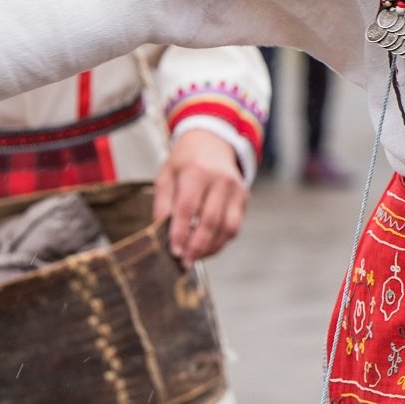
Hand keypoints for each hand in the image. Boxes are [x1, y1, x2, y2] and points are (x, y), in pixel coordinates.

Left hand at [153, 129, 248, 263]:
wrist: (212, 141)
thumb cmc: (185, 161)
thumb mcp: (167, 175)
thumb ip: (163, 204)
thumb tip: (161, 233)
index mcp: (197, 171)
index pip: (188, 208)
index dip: (181, 232)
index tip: (174, 251)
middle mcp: (220, 180)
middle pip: (210, 221)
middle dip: (196, 246)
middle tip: (185, 261)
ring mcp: (236, 189)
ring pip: (227, 228)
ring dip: (211, 248)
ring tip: (195, 258)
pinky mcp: (244, 198)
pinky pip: (235, 227)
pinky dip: (221, 242)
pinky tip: (208, 248)